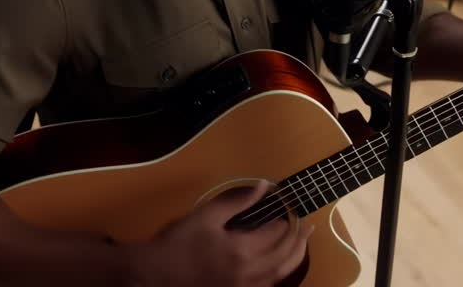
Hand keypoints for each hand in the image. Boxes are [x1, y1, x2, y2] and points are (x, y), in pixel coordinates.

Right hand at [127, 181, 312, 285]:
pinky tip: (278, 265)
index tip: (286, 203)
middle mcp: (249, 273)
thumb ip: (236, 200)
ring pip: (281, 274)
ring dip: (294, 257)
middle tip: (307, 225)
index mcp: (242, 250)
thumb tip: (263, 186)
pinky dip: (279, 274)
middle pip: (286, 256)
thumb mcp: (205, 216)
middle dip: (299, 238)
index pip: (276, 232)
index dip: (284, 215)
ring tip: (301, 243)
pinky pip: (267, 285)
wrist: (155, 276)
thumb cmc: (177, 244)